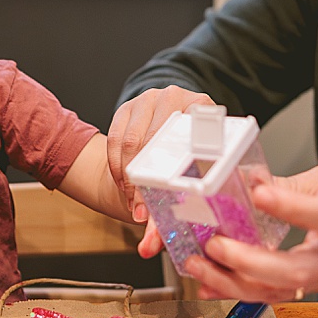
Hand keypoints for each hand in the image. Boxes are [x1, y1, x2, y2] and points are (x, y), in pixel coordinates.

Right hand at [107, 85, 214, 226]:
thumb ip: (199, 182)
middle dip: (146, 180)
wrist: (170, 117)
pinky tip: (123, 185)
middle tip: (145, 209)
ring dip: (128, 178)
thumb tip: (186, 220)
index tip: (175, 187)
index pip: (194, 129)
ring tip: (134, 202)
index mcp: (201, 105)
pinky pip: (114, 140)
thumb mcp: (203, 155)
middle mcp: (173, 96)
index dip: (183, 158)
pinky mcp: (126, 108)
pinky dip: (116, 168)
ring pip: (131, 142)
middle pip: (156, 139)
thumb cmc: (192, 143)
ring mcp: (147, 100)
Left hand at [182, 160, 317, 302]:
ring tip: (198, 265)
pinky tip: (211, 283)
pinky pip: (275, 296)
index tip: (258, 191)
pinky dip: (241, 292)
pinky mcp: (315, 288)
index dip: (287, 204)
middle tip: (215, 244)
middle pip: (294, 269)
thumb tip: (251, 182)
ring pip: (279, 291)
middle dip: (248, 261)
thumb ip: (296, 185)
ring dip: (234, 282)